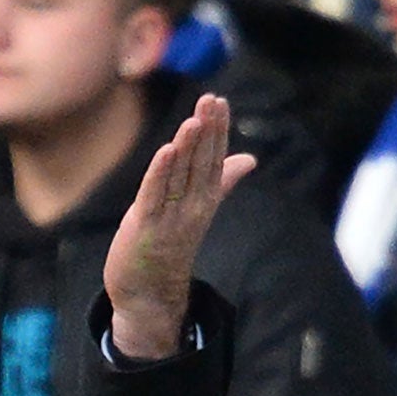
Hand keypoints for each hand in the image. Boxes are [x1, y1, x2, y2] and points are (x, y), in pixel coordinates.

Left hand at [103, 93, 255, 360]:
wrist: (148, 295)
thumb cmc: (169, 247)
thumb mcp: (198, 210)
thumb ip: (221, 181)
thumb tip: (250, 160)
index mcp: (204, 200)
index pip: (214, 159)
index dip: (217, 131)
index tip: (220, 102)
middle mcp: (192, 208)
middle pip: (201, 163)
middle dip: (206, 132)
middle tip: (210, 100)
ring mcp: (170, 219)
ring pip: (180, 177)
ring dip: (187, 148)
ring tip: (193, 120)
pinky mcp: (146, 228)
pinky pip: (155, 196)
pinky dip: (161, 174)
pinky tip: (167, 151)